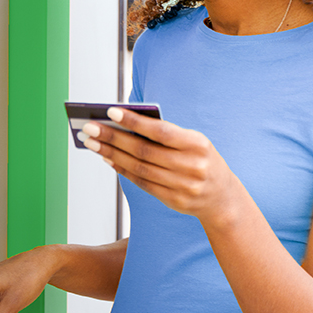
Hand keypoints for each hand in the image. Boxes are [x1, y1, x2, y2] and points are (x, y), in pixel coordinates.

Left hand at [82, 107, 247, 223]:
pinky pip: (141, 183)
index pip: (160, 131)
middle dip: (113, 138)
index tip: (110, 111)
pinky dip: (122, 170)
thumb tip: (124, 126)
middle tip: (90, 128)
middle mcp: (191, 166)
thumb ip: (165, 135)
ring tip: (93, 142)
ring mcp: (182, 186)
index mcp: (197, 144)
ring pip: (139, 168)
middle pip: (144, 151)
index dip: (134, 122)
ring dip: (112, 154)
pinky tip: (108, 158)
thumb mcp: (193, 142)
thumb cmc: (201, 160)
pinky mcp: (173, 201)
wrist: (222, 198)